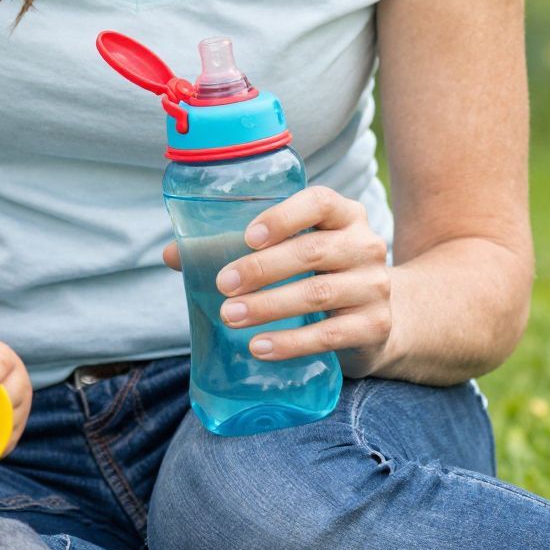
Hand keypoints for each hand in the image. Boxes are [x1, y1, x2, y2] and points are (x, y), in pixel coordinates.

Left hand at [165, 185, 394, 377]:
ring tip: (232, 316)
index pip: (320, 202)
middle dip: (262, 268)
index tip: (248, 237)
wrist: (376, 319)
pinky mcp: (375, 325)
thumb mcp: (289, 254)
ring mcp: (374, 286)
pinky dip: (291, 343)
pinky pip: (330, 335)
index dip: (284, 216)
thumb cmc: (318, 275)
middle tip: (223, 286)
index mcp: (344, 215)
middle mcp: (365, 244)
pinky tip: (260, 347)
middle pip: (314, 251)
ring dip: (270, 306)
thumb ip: (234, 249)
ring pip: (319, 293)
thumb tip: (173, 254)